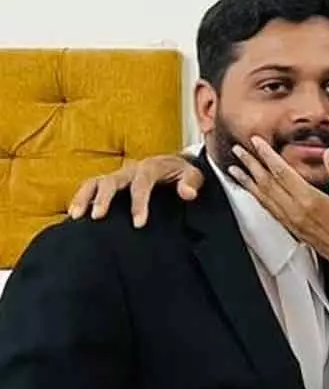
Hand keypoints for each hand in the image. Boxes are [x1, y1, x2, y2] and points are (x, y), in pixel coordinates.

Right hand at [67, 154, 204, 227]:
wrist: (172, 164)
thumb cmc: (182, 173)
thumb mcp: (194, 175)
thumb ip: (191, 183)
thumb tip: (187, 193)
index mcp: (150, 168)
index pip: (142, 185)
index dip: (139, 204)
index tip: (138, 223)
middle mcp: (130, 170)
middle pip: (112, 181)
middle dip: (104, 198)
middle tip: (98, 217)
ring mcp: (118, 175)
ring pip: (95, 182)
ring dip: (84, 197)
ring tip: (76, 216)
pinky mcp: (110, 182)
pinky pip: (91, 187)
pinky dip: (81, 199)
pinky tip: (74, 216)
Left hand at [228, 136, 328, 287]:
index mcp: (310, 201)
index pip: (282, 173)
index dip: (267, 155)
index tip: (256, 142)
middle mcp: (297, 213)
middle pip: (267, 185)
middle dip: (251, 165)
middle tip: (238, 151)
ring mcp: (295, 224)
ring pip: (265, 199)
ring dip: (249, 183)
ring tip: (236, 171)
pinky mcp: (297, 232)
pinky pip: (271, 212)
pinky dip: (259, 199)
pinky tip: (256, 195)